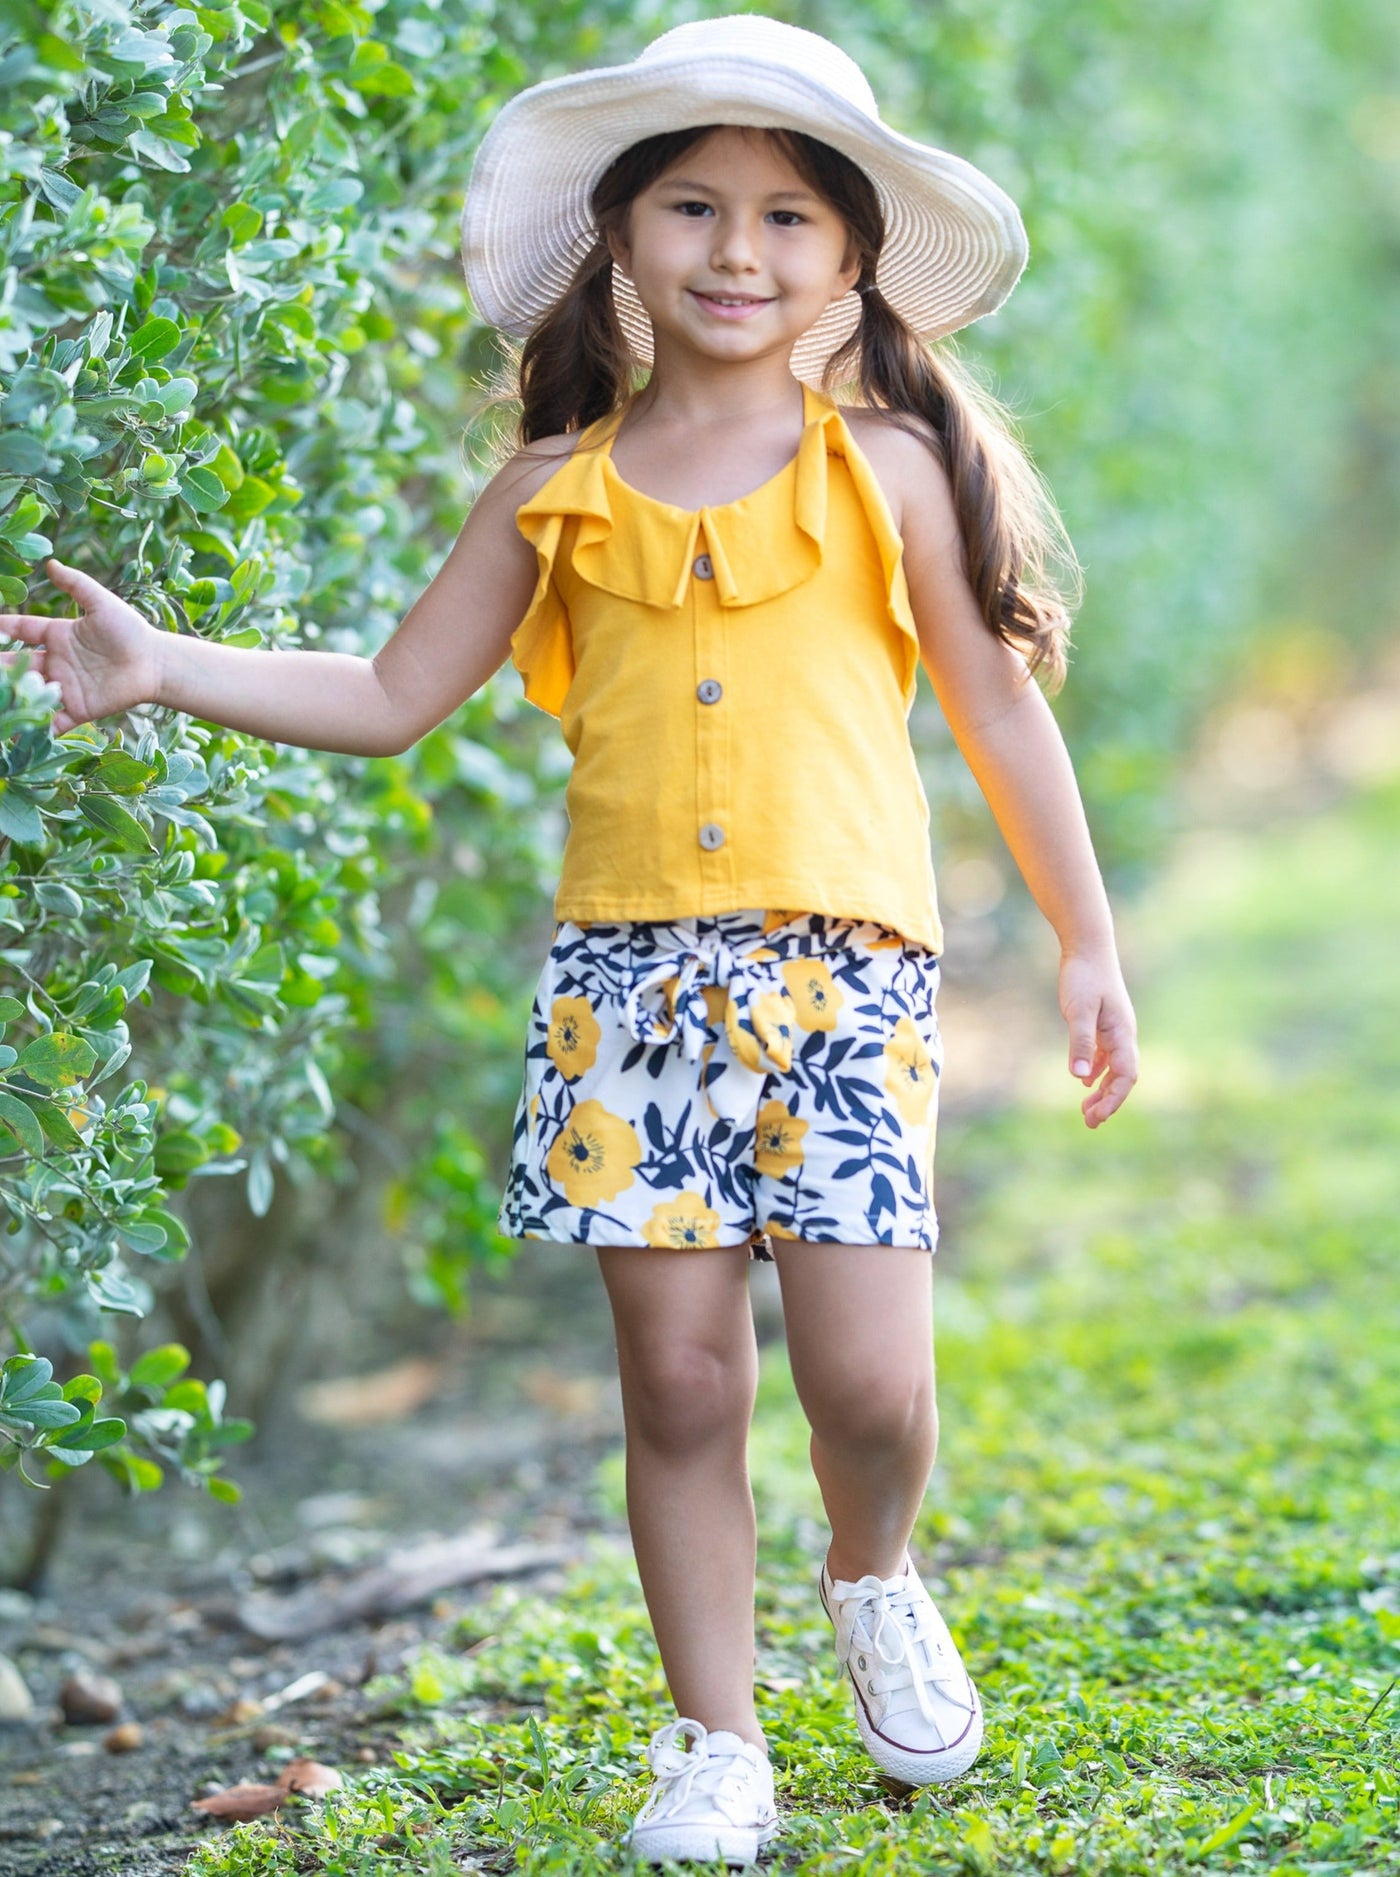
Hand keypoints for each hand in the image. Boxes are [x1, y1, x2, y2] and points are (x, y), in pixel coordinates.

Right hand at [0, 557, 162, 732]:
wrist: (155, 664)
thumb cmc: (130, 631)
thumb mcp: (102, 604)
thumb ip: (76, 585)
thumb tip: (51, 564)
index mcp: (58, 636)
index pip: (22, 630)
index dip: (3, 628)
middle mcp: (57, 662)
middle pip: (18, 664)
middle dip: (0, 666)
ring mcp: (65, 686)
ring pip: (30, 693)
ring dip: (13, 695)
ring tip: (0, 696)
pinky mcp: (78, 709)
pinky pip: (53, 721)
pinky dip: (37, 728)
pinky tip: (19, 729)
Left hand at [1059, 949, 1138, 1126]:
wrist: (1088, 947)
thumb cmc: (1084, 977)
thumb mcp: (1078, 1011)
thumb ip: (1080, 1042)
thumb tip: (1080, 1078)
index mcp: (1122, 1034)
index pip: (1125, 1077)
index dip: (1114, 1099)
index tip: (1097, 1117)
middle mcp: (1123, 1035)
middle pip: (1122, 1077)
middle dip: (1108, 1102)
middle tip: (1089, 1122)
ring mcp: (1115, 1029)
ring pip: (1114, 1068)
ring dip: (1102, 1090)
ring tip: (1086, 1110)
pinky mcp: (1104, 1023)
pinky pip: (1105, 1055)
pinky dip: (1097, 1071)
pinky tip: (1084, 1081)